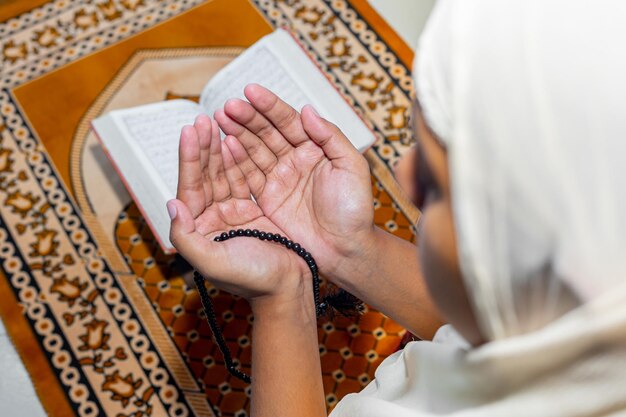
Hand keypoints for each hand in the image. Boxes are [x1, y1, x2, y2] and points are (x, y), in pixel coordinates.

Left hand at [167, 115, 311, 306]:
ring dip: (219, 149)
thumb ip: (185, 237)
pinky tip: (235, 142)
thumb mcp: (213, 263)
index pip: (190, 187)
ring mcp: (233, 213)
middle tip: (203, 119)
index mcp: (199, 230)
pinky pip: (243, 179)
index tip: (190, 131)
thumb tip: (170, 204)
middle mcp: (212, 219)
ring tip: (217, 122)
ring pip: (222, 174)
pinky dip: (239, 161)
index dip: (189, 159)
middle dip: (203, 147)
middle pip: (204, 176)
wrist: (288, 288)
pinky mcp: (253, 211)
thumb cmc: (253, 280)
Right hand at [214, 84, 375, 283]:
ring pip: (254, 151)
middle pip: (267, 132)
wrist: (345, 250)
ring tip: (219, 118)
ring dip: (236, 134)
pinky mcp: (268, 199)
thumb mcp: (352, 168)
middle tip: (229, 106)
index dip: (270, 106)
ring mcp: (280, 179)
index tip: (250, 91)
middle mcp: (295, 160)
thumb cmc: (354, 210)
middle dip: (247, 117)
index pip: (289, 121)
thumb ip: (331, 137)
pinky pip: (248, 176)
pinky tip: (223, 145)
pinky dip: (234, 161)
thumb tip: (306, 110)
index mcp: (316, 148)